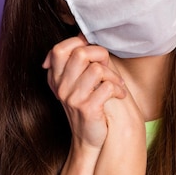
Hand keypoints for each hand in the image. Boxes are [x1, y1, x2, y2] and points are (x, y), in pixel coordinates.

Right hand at [42, 35, 126, 149]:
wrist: (88, 140)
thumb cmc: (88, 106)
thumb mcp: (77, 83)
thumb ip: (79, 61)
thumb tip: (83, 34)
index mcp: (56, 77)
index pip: (59, 49)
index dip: (78, 44)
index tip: (92, 54)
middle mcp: (61, 87)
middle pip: (80, 54)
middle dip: (100, 55)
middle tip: (107, 66)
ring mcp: (72, 98)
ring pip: (96, 70)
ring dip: (113, 76)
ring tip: (117, 84)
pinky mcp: (86, 109)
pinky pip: (107, 87)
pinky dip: (118, 89)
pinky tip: (119, 95)